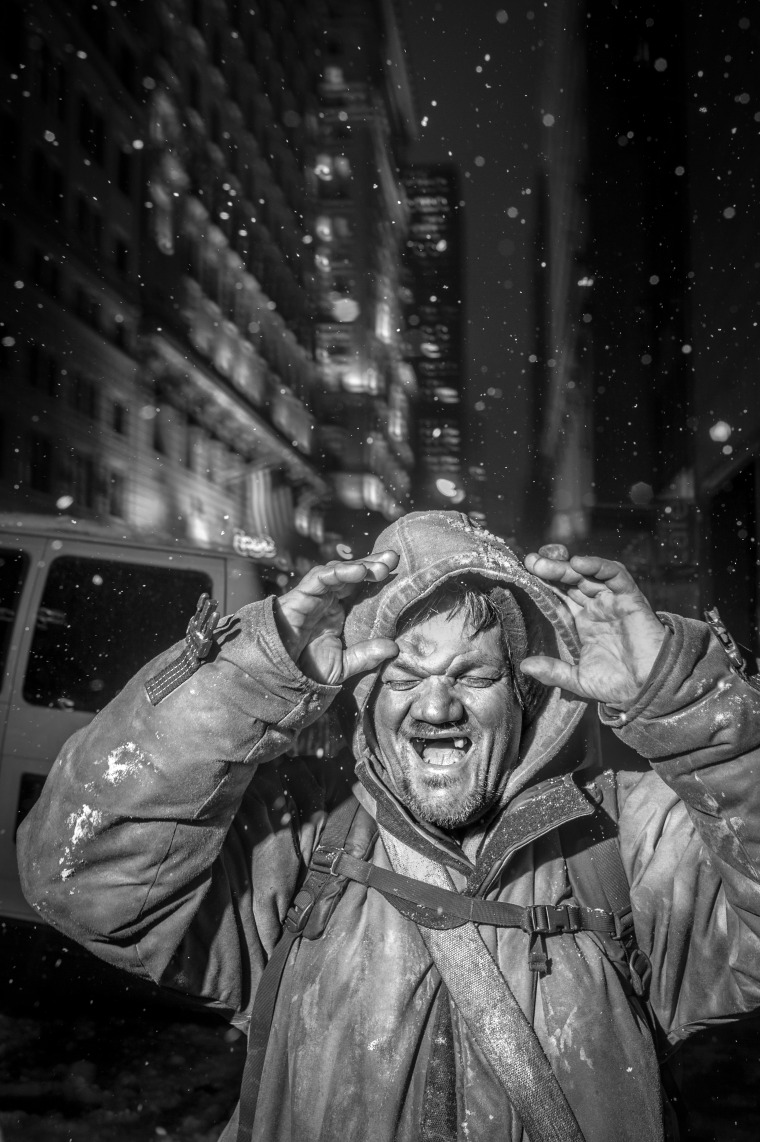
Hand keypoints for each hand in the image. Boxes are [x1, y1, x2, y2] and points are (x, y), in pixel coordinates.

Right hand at [274, 551, 399, 684]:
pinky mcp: (300, 596)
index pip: (361, 588)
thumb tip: (394, 648)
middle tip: (394, 558)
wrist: (278, 676)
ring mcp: (314, 597)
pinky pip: (319, 578)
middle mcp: (327, 600)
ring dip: (359, 566)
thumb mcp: (343, 665)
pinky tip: (357, 570)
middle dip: (373, 564)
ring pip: (337, 571)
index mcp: (338, 612)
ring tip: (380, 567)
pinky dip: (337, 571)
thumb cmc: (306, 670)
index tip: (399, 572)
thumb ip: (366, 656)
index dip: (378, 578)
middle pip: (352, 574)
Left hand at [520, 545, 666, 708]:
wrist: (649, 690)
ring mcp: (613, 601)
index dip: (542, 582)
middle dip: (550, 568)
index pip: (558, 594)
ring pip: (588, 574)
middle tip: (530, 561)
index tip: (524, 572)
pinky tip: (579, 563)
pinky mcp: (631, 598)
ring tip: (545, 562)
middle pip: (570, 579)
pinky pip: (616, 576)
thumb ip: (554, 671)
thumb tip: (525, 666)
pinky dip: (599, 566)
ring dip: (567, 566)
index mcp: (582, 620)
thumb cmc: (618, 685)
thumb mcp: (579, 679)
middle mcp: (596, 607)